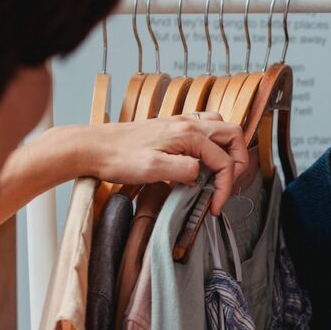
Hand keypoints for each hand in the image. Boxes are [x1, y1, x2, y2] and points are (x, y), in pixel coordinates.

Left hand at [66, 111, 248, 213]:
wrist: (92, 147)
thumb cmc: (118, 158)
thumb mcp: (153, 169)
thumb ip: (185, 170)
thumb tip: (202, 175)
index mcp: (188, 134)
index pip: (224, 160)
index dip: (225, 186)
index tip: (216, 206)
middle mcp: (188, 123)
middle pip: (233, 135)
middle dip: (238, 161)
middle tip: (228, 184)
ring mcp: (180, 123)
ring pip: (221, 128)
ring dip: (227, 149)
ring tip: (220, 172)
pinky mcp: (172, 127)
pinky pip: (204, 127)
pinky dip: (212, 143)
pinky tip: (201, 159)